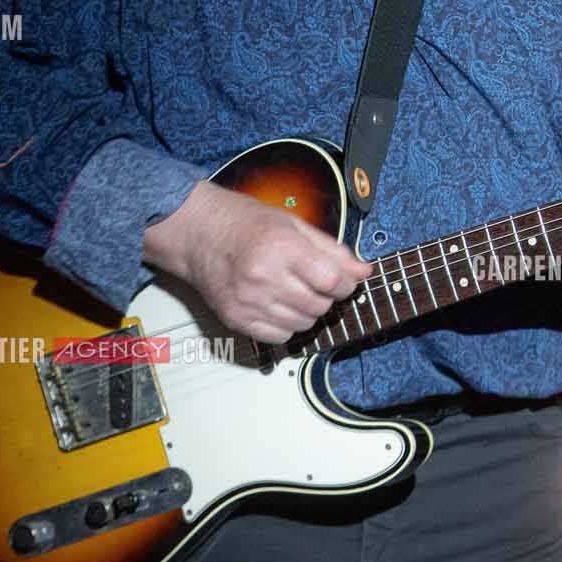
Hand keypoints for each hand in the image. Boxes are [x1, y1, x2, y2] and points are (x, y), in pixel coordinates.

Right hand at [143, 181, 373, 343]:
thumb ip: (332, 251)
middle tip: (319, 284)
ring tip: (298, 292)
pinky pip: (280, 337)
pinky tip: (280, 305)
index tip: (343, 280)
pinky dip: (288, 325)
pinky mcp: (236, 319)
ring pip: (303, 324)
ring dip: (310, 312)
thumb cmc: (245, 224)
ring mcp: (248, 301)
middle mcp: (264, 277)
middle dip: (329, 297)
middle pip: (320, 305)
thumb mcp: (294, 225)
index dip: (346, 283)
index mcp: (281, 247)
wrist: (197, 235)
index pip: (332, 280)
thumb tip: (364, 271)